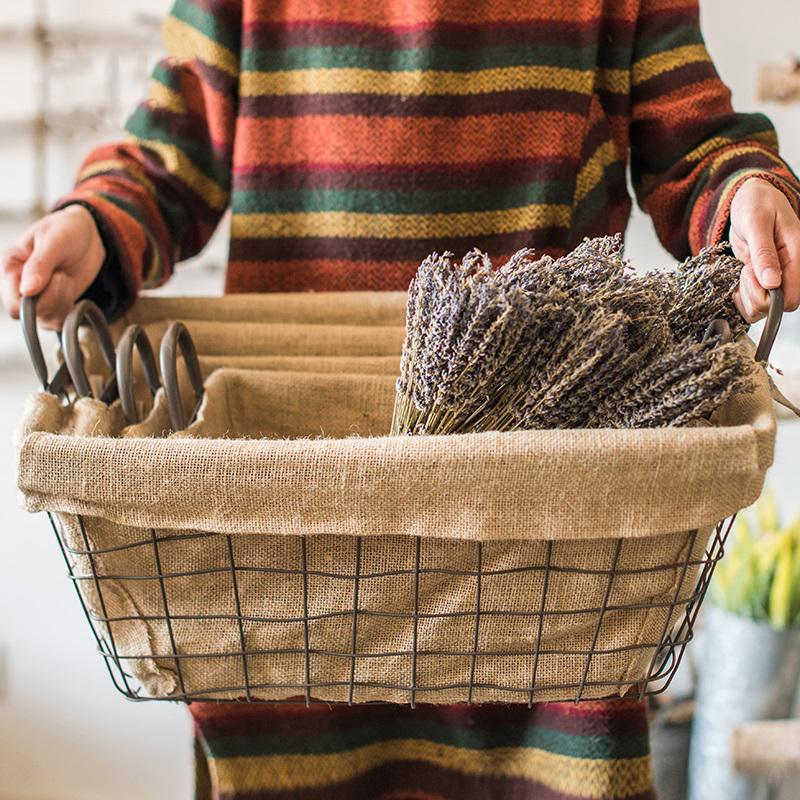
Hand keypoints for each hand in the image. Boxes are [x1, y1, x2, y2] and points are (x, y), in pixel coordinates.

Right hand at [1, 205, 105, 329]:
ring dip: (63, 302)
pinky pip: (59, 321)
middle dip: (52, 299)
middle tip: (63, 276)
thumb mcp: (54, 240)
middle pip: (29, 315)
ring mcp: (36, 298)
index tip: (55, 277)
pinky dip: (70, 309)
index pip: (12, 303)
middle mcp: (18, 286)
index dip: (34, 300)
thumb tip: (27, 291)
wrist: (87, 235)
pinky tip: (70, 288)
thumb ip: (40, 264)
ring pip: (46, 320)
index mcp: (10, 266)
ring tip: (66, 278)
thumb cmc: (67, 229)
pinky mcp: (54, 304)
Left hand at [729, 177, 799, 321]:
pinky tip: (741, 278)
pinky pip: (754, 303)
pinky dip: (742, 296)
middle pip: (776, 306)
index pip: (791, 298)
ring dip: (747, 295)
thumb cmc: (756, 205)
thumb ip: (763, 253)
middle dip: (754, 294)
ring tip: (745, 270)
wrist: (752, 200)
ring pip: (763, 308)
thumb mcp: (756, 223)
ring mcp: (779, 276)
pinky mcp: (766, 280)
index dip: (767, 295)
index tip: (751, 273)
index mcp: (798, 254)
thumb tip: (772, 283)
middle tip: (746, 270)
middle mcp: (792, 269)